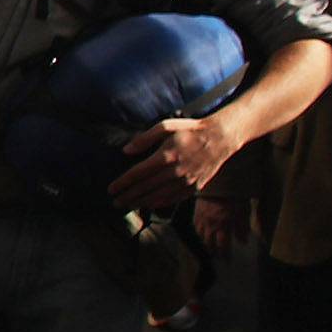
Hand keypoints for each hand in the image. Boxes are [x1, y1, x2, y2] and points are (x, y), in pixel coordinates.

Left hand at [108, 116, 243, 212]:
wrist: (220, 138)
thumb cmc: (190, 130)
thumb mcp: (165, 126)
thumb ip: (144, 138)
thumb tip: (126, 150)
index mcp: (165, 156)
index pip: (138, 173)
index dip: (123, 183)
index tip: (111, 189)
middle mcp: (175, 172)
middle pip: (145, 188)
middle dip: (128, 196)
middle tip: (115, 202)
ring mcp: (186, 181)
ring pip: (158, 196)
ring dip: (141, 202)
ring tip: (128, 205)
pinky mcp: (195, 187)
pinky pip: (174, 198)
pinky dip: (160, 203)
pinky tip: (149, 205)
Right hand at [191, 195, 246, 259]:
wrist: (221, 180)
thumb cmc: (235, 195)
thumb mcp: (244, 211)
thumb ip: (242, 227)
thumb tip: (242, 241)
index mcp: (223, 225)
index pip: (223, 245)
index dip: (225, 254)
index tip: (227, 260)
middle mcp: (210, 224)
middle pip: (209, 242)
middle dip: (213, 251)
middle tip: (216, 257)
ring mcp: (202, 217)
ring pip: (200, 235)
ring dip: (204, 242)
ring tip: (208, 247)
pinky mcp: (197, 210)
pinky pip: (195, 225)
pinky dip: (198, 231)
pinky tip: (200, 232)